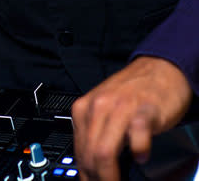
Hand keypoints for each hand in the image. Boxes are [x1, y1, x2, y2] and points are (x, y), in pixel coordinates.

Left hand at [71, 56, 192, 179]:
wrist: (159, 68)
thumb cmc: (133, 92)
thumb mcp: (106, 110)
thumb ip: (96, 133)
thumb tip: (89, 166)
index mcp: (84, 107)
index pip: (79, 151)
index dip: (85, 174)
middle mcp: (99, 106)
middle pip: (90, 154)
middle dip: (97, 178)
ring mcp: (121, 107)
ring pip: (105, 151)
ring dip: (111, 175)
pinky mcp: (144, 110)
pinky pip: (137, 137)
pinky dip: (139, 152)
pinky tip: (142, 156)